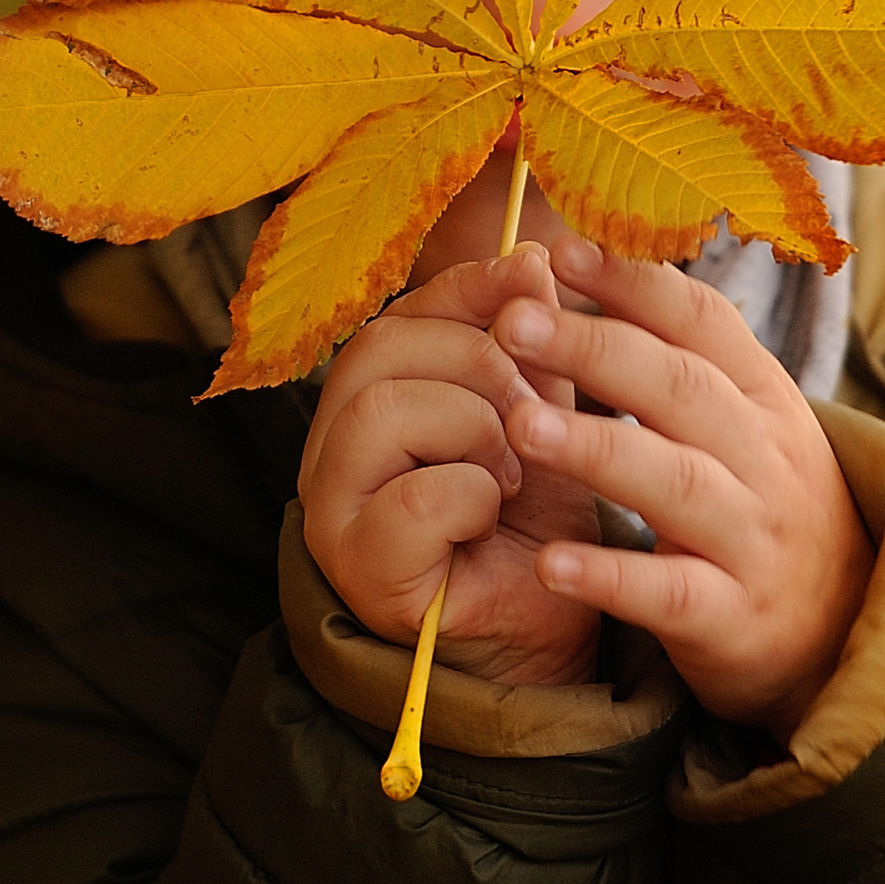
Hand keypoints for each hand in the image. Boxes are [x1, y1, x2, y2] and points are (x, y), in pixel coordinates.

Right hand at [297, 243, 604, 688]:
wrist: (553, 625)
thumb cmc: (535, 520)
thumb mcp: (536, 408)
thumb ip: (521, 340)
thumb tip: (527, 258)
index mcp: (368, 400)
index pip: (401, 312)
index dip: (470, 287)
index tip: (537, 280)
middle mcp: (330, 450)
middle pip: (381, 348)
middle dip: (481, 365)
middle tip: (533, 416)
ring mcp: (333, 512)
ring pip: (384, 410)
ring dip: (476, 431)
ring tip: (512, 474)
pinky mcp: (361, 570)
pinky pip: (414, 496)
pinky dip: (473, 496)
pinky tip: (492, 517)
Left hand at [499, 235, 875, 742]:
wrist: (848, 628)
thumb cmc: (763, 504)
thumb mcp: (746, 421)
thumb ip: (676, 355)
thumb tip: (584, 261)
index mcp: (765, 396)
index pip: (703, 322)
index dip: (633, 282)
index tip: (560, 248)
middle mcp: (767, 458)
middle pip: (682, 389)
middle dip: (595, 348)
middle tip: (512, 322)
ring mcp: (754, 539)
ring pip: (677, 484)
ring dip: (595, 448)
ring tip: (519, 424)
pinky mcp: (733, 619)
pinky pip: (671, 594)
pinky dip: (610, 578)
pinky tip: (549, 561)